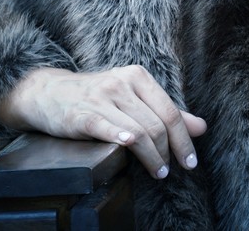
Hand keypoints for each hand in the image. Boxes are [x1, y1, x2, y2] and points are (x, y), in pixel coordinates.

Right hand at [0, 66, 206, 179]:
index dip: (184, 139)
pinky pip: (105, 127)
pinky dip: (120, 137)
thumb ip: (166, 111)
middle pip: (157, 124)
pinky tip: (129, 147)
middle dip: (168, 152)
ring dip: (151, 156)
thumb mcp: (133, 96)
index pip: (170, 112)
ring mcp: (101, 98)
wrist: (47, 92)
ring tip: (158, 171)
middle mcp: (122, 84)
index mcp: (138, 77)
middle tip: (171, 171)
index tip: (190, 161)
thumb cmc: (96, 96)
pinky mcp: (81, 114)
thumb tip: (201, 127)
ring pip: (138, 130)